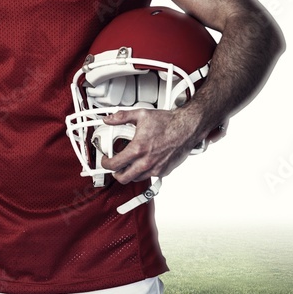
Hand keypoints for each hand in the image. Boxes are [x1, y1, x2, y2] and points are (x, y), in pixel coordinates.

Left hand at [99, 108, 227, 184]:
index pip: (114, 165)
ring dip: (129, 173)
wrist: (187, 127)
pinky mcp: (164, 171)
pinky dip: (143, 171)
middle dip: (115, 173)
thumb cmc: (168, 122)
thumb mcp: (140, 114)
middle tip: (115, 165)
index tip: (105, 160)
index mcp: (138, 149)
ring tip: (128, 163)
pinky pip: (149, 176)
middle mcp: (147, 162)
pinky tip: (143, 161)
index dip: (105, 163)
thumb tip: (109, 119)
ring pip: (136, 179)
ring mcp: (156, 168)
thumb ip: (121, 117)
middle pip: (123, 178)